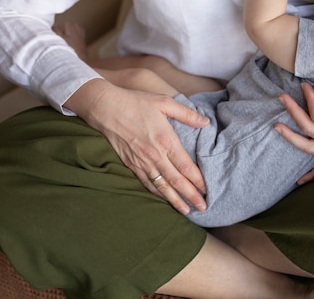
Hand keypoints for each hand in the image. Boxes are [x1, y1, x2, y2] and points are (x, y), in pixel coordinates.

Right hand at [66, 79, 209, 214]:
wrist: (106, 107)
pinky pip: (146, 183)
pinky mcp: (131, 164)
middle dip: (191, 196)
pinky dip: (156, 193)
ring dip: (175, 200)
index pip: (186, 166)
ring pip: (161, 186)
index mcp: (166, 140)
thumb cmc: (136, 102)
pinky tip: (164, 200)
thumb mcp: (164, 102)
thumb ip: (187, 114)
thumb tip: (206, 122)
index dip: (198, 180)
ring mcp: (142, 162)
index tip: (207, 190)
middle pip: (176, 181)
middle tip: (203, 207)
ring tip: (187, 211)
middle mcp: (155, 155)